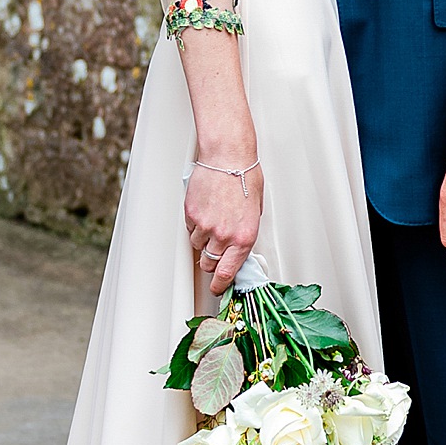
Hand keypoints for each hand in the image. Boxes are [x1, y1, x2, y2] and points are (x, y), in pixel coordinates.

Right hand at [185, 156, 263, 293]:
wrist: (228, 157)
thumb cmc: (245, 177)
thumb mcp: (255, 211)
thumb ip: (245, 233)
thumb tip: (238, 248)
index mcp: (244, 237)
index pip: (228, 273)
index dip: (220, 285)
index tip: (217, 288)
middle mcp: (224, 235)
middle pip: (209, 264)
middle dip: (211, 261)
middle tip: (215, 250)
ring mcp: (206, 226)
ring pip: (198, 247)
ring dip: (203, 240)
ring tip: (212, 221)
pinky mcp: (191, 215)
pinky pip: (190, 230)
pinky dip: (195, 225)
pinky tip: (205, 211)